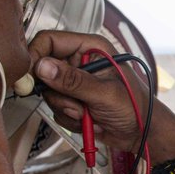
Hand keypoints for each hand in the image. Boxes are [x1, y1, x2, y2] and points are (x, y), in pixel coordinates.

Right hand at [28, 30, 153, 152]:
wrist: (142, 134)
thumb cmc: (135, 107)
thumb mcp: (104, 93)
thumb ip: (73, 80)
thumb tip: (43, 66)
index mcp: (91, 47)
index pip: (50, 40)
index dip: (37, 56)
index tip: (32, 77)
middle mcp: (80, 61)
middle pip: (45, 69)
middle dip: (58, 93)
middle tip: (76, 104)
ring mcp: (75, 81)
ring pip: (49, 92)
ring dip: (67, 108)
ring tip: (88, 113)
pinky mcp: (72, 100)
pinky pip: (56, 108)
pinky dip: (70, 118)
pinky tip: (88, 120)